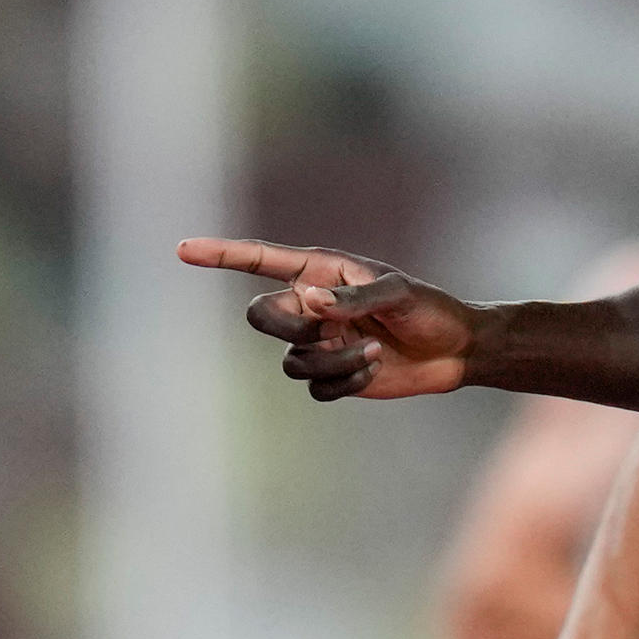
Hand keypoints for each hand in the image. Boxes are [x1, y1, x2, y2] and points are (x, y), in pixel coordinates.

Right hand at [177, 239, 480, 401]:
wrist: (453, 350)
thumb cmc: (429, 309)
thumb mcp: (397, 294)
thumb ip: (353, 297)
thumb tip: (309, 301)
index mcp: (319, 271)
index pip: (260, 260)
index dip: (221, 255)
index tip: (184, 250)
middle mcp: (311, 304)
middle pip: (260, 318)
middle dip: (290, 328)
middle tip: (330, 328)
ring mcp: (318, 341)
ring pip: (291, 361)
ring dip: (332, 362)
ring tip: (373, 354)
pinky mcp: (331, 375)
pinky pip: (315, 388)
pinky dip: (344, 383)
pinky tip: (373, 372)